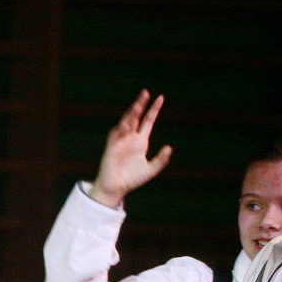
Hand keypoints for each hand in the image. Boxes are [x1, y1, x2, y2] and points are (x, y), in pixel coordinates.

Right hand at [86, 90, 170, 208]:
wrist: (116, 188)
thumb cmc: (132, 179)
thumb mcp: (151, 169)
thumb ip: (161, 159)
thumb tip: (169, 147)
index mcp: (141, 141)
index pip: (148, 121)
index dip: (154, 109)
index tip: (160, 98)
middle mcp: (130, 138)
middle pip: (136, 117)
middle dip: (140, 105)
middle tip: (146, 92)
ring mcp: (120, 141)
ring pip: (126, 123)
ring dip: (131, 114)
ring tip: (138, 105)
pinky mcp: (111, 148)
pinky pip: (116, 135)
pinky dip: (121, 129)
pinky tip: (127, 123)